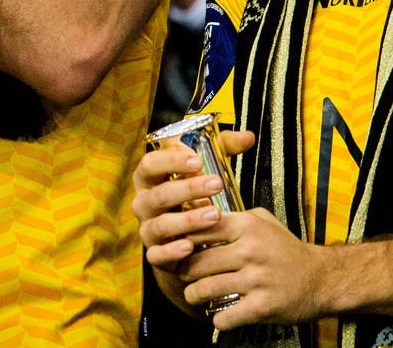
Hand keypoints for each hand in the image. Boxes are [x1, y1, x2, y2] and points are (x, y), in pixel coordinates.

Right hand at [133, 127, 255, 274]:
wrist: (188, 242)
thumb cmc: (193, 199)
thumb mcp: (203, 171)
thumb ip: (222, 150)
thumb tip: (248, 136)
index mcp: (150, 179)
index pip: (150, 164)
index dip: (170, 162)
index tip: (197, 161)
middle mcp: (144, 204)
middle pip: (158, 195)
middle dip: (187, 189)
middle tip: (217, 184)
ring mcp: (148, 230)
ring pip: (161, 225)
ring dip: (187, 220)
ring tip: (214, 215)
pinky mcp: (155, 255)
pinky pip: (157, 255)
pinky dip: (172, 251)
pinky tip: (191, 246)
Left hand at [178, 207, 337, 329]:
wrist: (323, 278)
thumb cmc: (286, 248)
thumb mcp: (262, 220)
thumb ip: (231, 216)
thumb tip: (194, 212)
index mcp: (247, 226)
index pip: (198, 228)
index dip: (181, 240)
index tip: (175, 248)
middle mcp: (251, 250)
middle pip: (196, 262)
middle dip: (183, 271)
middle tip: (182, 274)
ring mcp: (258, 280)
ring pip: (205, 288)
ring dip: (193, 295)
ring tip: (193, 294)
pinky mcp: (264, 307)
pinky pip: (226, 316)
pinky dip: (217, 319)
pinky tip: (217, 315)